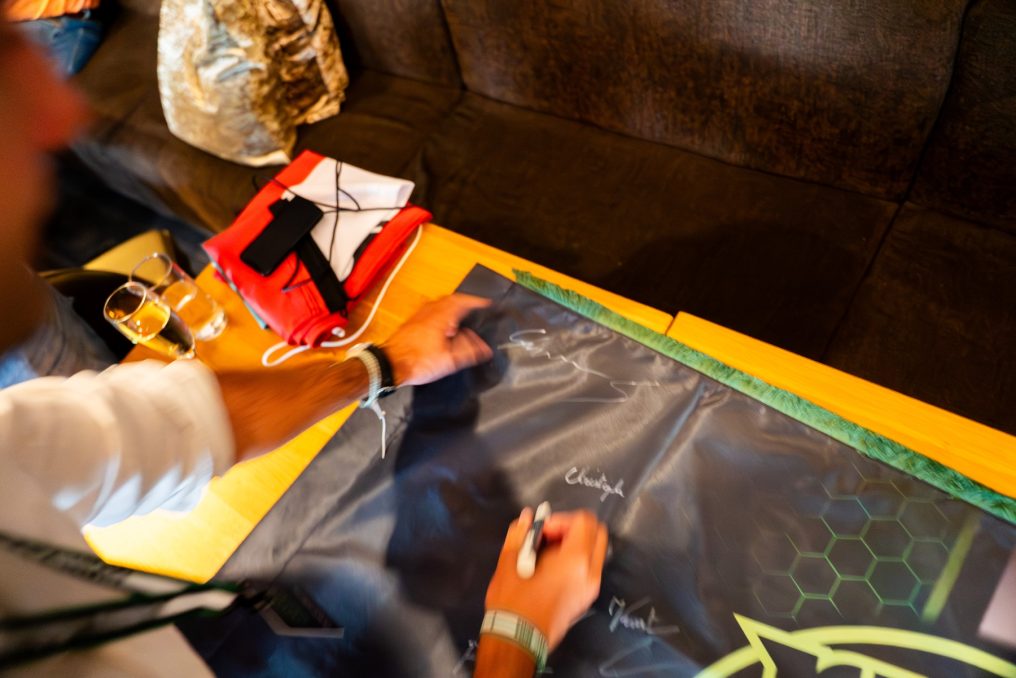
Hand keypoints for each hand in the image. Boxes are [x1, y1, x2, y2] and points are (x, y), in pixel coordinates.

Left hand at [381, 294, 492, 385]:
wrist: (389, 365)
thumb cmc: (418, 361)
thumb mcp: (449, 360)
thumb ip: (469, 352)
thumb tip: (485, 348)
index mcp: (441, 316)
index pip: (463, 301)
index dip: (477, 301)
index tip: (487, 304)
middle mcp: (430, 310)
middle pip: (451, 299)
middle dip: (465, 303)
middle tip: (475, 309)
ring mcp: (419, 315)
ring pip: (440, 304)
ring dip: (452, 307)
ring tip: (461, 318)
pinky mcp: (412, 322)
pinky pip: (431, 310)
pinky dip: (442, 313)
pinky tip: (443, 326)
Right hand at [485, 509, 607, 650]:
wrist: (517, 639)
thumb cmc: (513, 600)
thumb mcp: (510, 560)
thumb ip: (520, 534)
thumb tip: (527, 519)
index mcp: (576, 560)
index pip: (584, 521)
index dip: (561, 519)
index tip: (542, 531)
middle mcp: (590, 573)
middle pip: (597, 533)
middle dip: (573, 528)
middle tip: (549, 537)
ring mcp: (590, 588)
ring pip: (595, 552)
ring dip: (574, 544)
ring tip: (547, 554)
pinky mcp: (585, 599)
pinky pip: (589, 569)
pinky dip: (575, 561)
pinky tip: (550, 569)